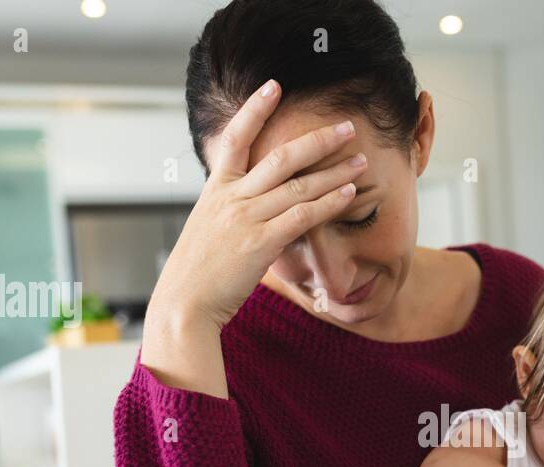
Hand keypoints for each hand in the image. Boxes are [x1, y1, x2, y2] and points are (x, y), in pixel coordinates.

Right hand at [149, 79, 367, 330]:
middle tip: (346, 127)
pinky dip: (328, 204)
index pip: (236, 137)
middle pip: (281, 157)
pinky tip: (348, 195)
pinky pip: (302, 216)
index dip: (256, 109)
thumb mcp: (208, 229)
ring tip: (360, 161)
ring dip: (334, 172)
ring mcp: (246, 219)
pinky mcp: (260, 243)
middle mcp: (231, 197)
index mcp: (216, 189)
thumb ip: (231, 210)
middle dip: (318, 140)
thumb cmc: (197, 273)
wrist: (184, 304)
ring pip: (298, 185)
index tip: (276, 86)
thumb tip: (253, 205)